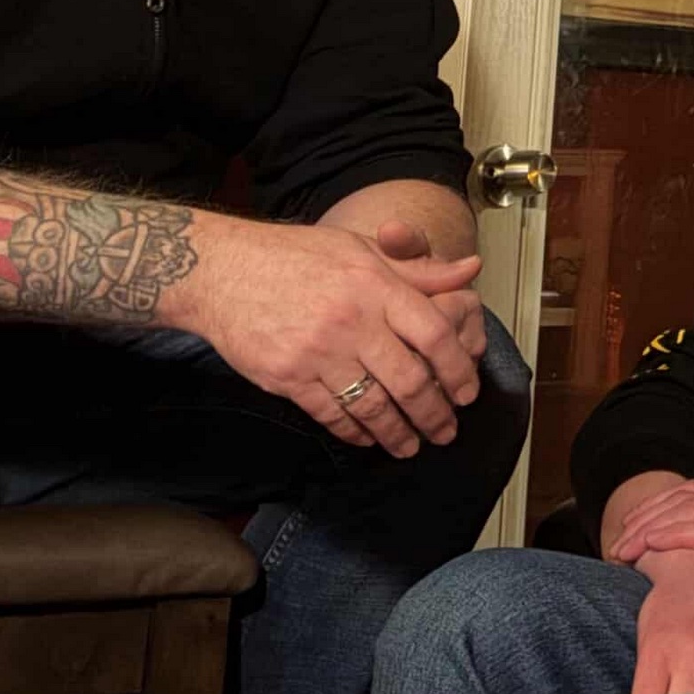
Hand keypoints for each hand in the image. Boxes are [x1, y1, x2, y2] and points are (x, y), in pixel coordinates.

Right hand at [164, 216, 485, 454]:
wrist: (222, 270)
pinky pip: (330, 414)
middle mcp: (351, 320)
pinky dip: (354, 432)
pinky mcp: (287, 377)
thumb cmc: (295, 256)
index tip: (468, 391)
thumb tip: (471, 271)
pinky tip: (367, 439)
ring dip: (397, 433)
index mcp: (375, 286)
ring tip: (411, 445)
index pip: (435, 333)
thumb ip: (419, 269)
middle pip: (409, 380)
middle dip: (435, 413)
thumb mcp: (361, 248)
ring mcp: (317, 352)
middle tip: (447, 431)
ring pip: (372, 406)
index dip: (458, 368)